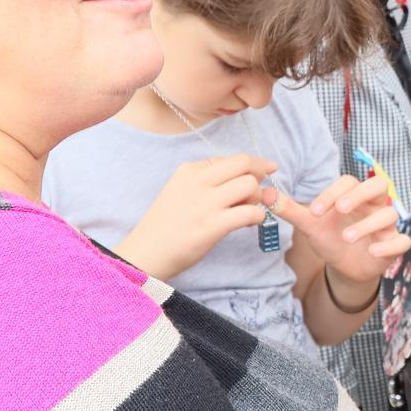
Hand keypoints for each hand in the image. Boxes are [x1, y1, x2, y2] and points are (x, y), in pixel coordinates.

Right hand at [116, 155, 278, 280]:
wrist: (146, 252)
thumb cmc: (166, 225)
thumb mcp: (180, 191)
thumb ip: (209, 183)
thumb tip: (246, 180)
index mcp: (189, 170)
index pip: (230, 158)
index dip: (251, 165)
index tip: (261, 172)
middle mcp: (197, 182)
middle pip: (244, 163)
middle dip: (260, 173)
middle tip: (263, 187)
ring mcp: (205, 203)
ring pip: (250, 185)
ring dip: (258, 197)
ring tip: (250, 209)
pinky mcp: (212, 226)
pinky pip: (250, 212)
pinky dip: (258, 216)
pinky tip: (251, 222)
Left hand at [275, 177, 407, 291]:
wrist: (345, 267)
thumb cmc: (331, 238)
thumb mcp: (311, 225)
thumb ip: (290, 209)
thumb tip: (264, 193)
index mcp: (354, 196)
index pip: (348, 182)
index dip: (332, 192)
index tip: (315, 211)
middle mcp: (373, 206)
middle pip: (378, 185)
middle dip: (359, 195)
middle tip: (339, 210)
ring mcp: (386, 225)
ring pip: (389, 214)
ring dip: (368, 224)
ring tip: (346, 238)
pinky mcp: (394, 245)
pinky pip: (402, 241)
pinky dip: (389, 245)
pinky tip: (372, 251)